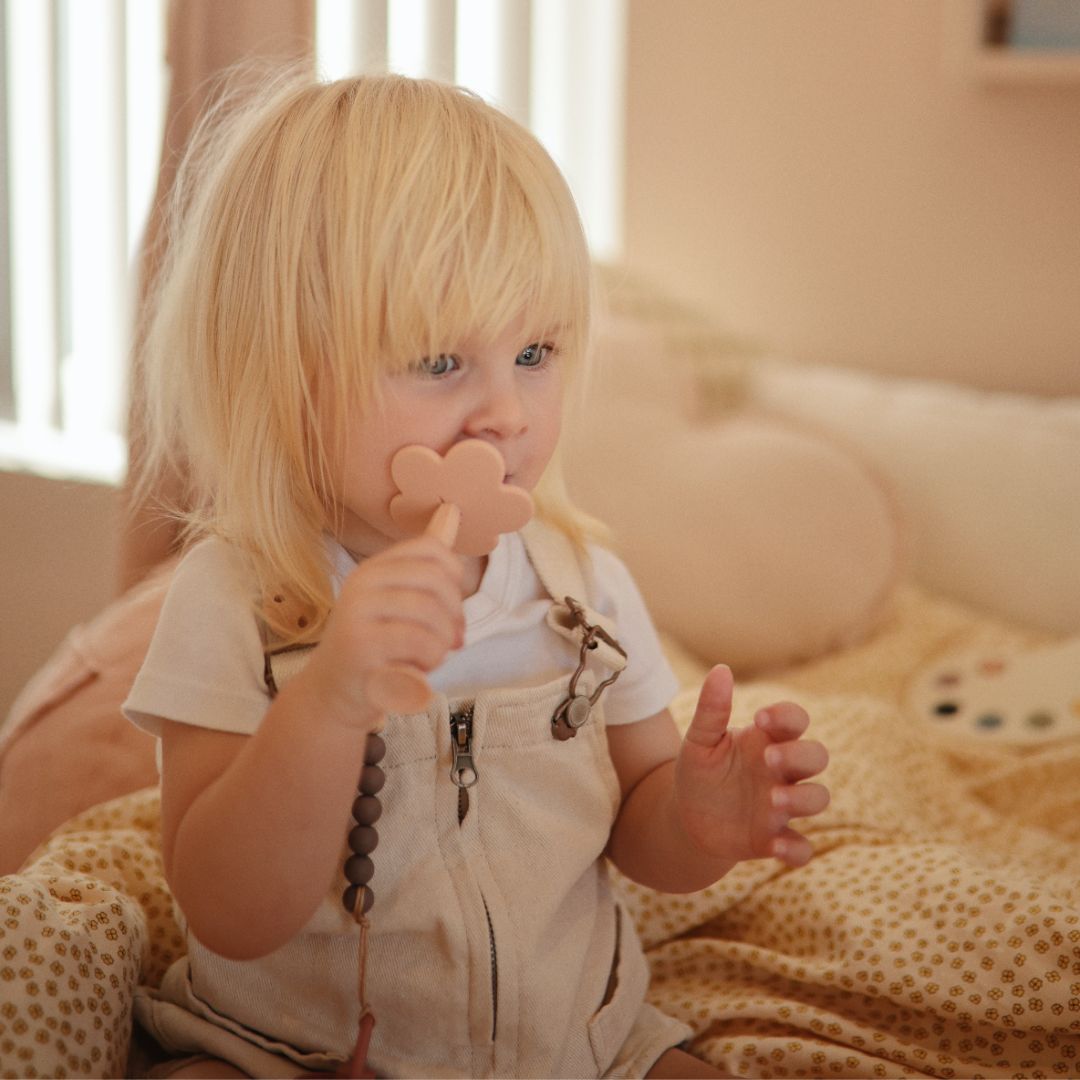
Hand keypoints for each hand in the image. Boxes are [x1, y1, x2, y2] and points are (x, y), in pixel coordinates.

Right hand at [300, 536, 465, 725]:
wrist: (332, 695)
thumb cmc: (376, 649)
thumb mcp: (400, 601)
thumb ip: (426, 562)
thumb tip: (451, 510)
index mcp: (374, 569)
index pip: (432, 549)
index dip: (454, 578)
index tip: (449, 608)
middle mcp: (361, 583)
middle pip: (437, 580)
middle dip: (454, 615)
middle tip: (449, 640)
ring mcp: (357, 612)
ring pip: (433, 614)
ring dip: (443, 643)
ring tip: (428, 657)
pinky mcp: (360, 644)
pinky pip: (421, 641)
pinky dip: (430, 660)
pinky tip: (416, 668)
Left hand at [674, 665, 828, 866]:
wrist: (686, 818)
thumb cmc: (700, 772)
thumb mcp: (699, 740)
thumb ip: (710, 709)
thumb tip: (720, 669)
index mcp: (766, 740)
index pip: (795, 720)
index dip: (787, 716)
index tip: (760, 719)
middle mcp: (781, 771)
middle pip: (817, 756)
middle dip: (801, 756)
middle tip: (769, 759)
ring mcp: (782, 806)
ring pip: (818, 797)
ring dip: (803, 799)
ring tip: (772, 800)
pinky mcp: (774, 839)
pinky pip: (802, 848)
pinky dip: (797, 849)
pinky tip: (775, 846)